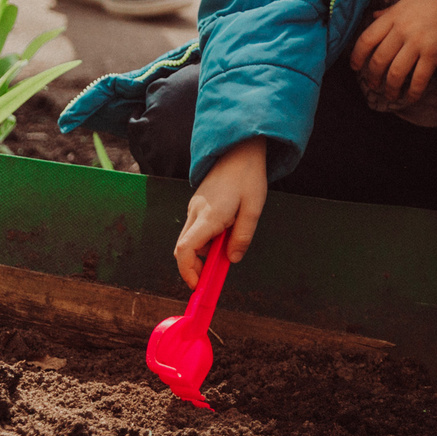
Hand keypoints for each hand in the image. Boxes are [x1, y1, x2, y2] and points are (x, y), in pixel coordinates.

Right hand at [175, 139, 267, 287]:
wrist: (238, 150)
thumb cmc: (248, 178)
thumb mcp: (253, 209)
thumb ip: (243, 236)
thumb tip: (232, 260)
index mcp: (208, 216)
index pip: (185, 250)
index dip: (187, 271)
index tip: (198, 285)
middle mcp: (195, 213)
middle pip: (183, 248)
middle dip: (194, 267)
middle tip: (214, 275)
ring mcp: (194, 209)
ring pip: (189, 240)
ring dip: (201, 253)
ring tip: (225, 252)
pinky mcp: (198, 206)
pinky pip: (195, 230)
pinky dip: (204, 241)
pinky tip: (224, 236)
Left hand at [349, 0, 436, 106]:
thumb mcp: (407, 0)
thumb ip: (389, 11)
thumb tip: (373, 16)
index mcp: (392, 17)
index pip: (366, 39)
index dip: (357, 56)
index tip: (354, 67)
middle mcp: (401, 31)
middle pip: (379, 60)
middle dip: (373, 77)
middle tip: (373, 85)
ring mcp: (417, 43)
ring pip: (396, 72)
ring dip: (390, 88)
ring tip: (390, 95)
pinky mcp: (433, 54)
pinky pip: (419, 78)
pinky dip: (413, 92)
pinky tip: (410, 98)